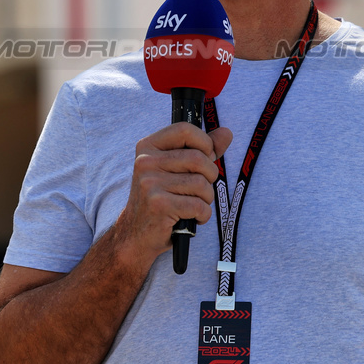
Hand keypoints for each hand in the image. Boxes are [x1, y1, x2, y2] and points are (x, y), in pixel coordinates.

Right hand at [112, 123, 231, 265]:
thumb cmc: (161, 198)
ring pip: (201, 184)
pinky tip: (192, 217)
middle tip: (200, 189)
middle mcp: (145, 161)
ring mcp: (150, 183)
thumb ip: (202, 149)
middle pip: (198, 158)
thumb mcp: (176, 169)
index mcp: (147, 146)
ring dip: (206, 198)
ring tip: (193, 204)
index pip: (184, 129)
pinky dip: (203, 215)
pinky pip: (199, 206)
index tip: (206, 157)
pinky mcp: (159, 205)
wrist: (136, 233)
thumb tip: (227, 132)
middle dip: (209, 176)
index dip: (204, 142)